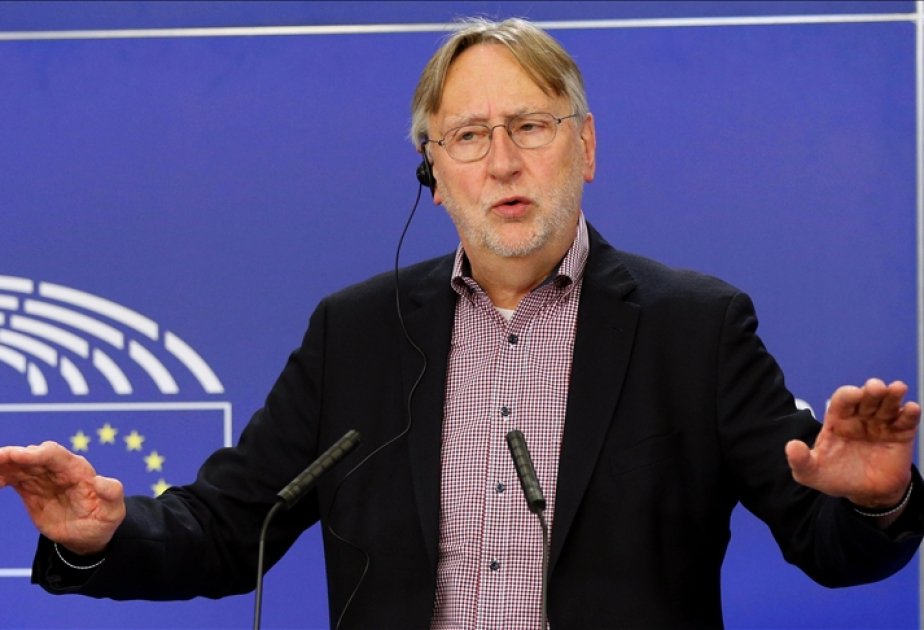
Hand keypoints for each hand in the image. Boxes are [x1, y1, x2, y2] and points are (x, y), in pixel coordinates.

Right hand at [0, 441, 124, 554]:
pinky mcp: (30, 488)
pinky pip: (11, 477)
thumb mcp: (113, 511)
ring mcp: (43, 476)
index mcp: (77, 469)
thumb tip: (102, 481)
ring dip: (3, 464)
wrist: (88, 535)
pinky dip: (1, 476)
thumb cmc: (103, 520)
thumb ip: (112, 494)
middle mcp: (58, 468)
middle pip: (32, 455)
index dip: (36, 453)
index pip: (54, 455)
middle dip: (12, 455)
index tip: (17, 456)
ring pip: (19, 464)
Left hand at [785, 379, 920, 508]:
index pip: (842, 401)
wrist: (867, 495)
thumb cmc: (837, 477)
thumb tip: (791, 446)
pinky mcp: (901, 434)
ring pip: (887, 404)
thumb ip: (801, 461)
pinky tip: (911, 408)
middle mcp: (860, 417)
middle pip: (867, 398)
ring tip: (897, 389)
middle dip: (872, 390)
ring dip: (892, 395)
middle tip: (876, 388)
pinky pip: (906, 421)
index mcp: (838, 420)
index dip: (848, 395)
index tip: (854, 394)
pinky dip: (909, 413)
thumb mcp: (812, 473)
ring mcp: (882, 424)